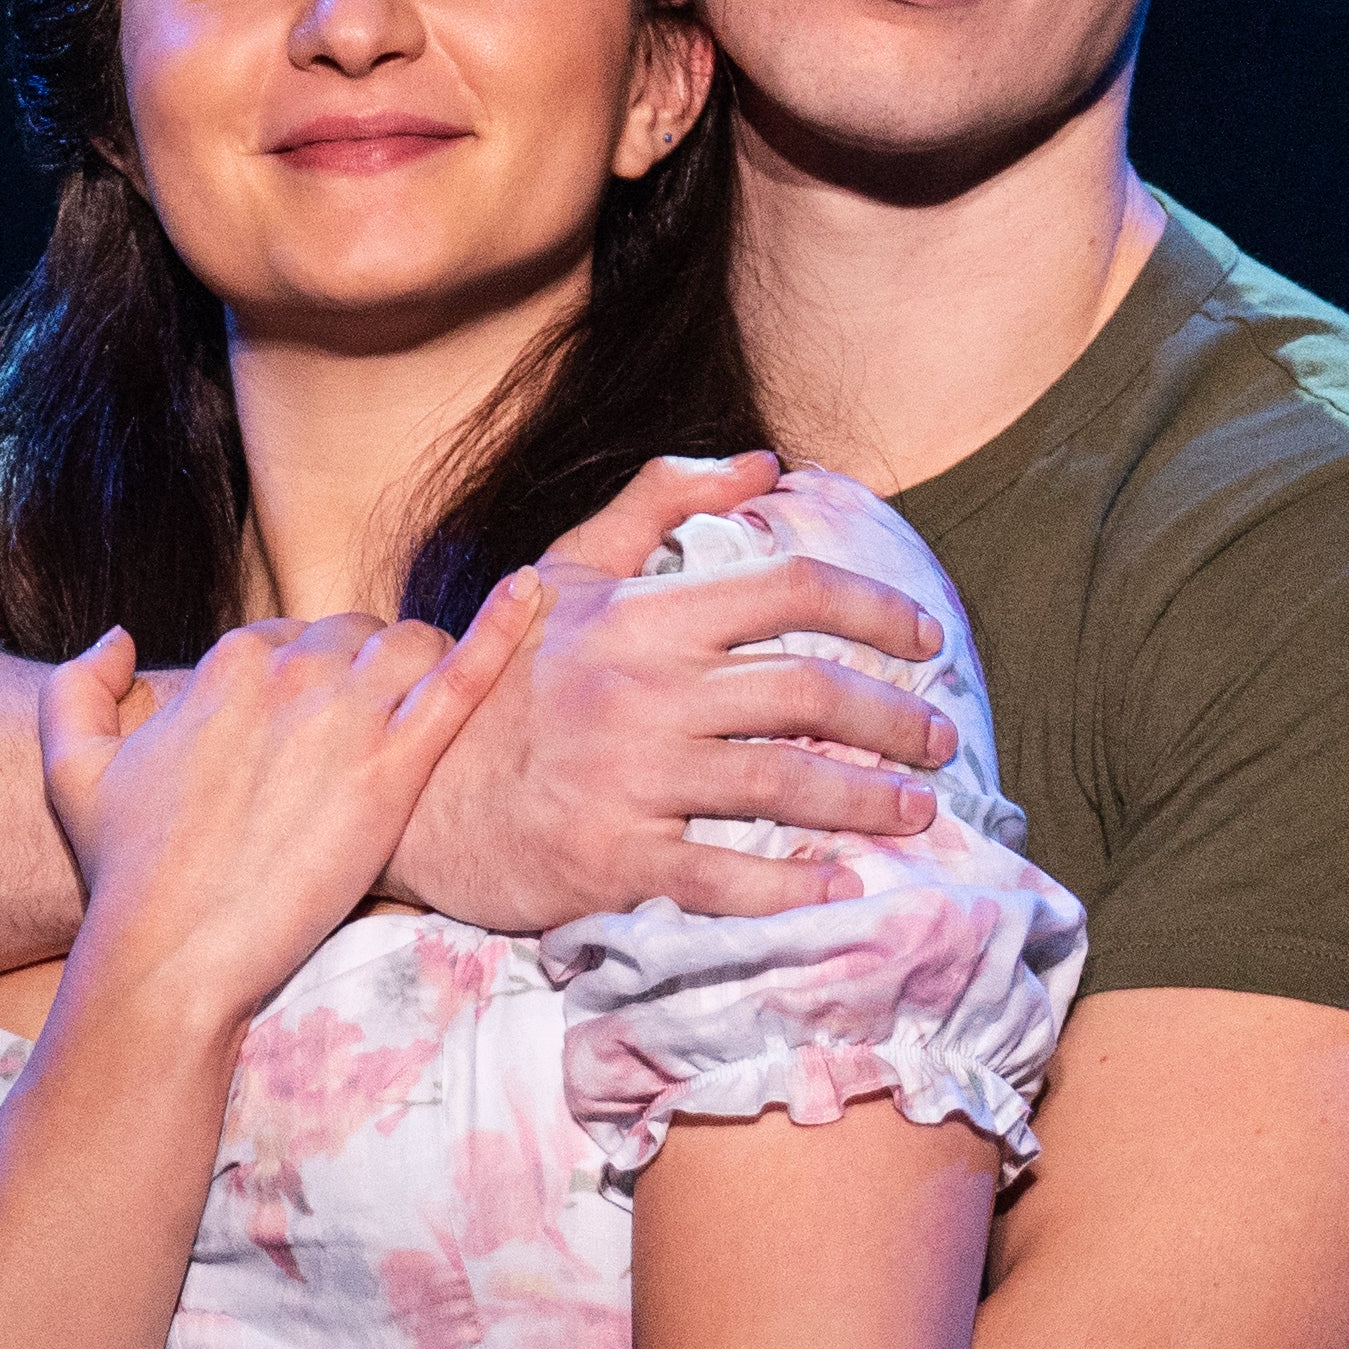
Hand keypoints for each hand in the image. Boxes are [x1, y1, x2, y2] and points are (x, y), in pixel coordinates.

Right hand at [36, 580, 541, 1027]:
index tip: (313, 726)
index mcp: (226, 662)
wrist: (169, 954)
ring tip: (422, 720)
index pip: (293, 635)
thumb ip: (80, 687)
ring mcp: (347, 716)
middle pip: (358, 637)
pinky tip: (532, 594)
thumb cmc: (124, 874)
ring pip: (411, 648)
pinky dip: (502, 630)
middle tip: (369, 736)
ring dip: (423, 669)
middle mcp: (288, 671)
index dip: (308, 679)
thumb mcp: (71, 770)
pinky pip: (464, 680)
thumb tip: (121, 637)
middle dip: (368, 672)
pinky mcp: (394, 770)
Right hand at [388, 454, 960, 930]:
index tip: (925, 636)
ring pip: (784, 786)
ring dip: (867, 801)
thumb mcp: (564, 571)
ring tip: (913, 811)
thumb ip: (656, 501)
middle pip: (809, 694)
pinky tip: (839, 886)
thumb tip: (762, 462)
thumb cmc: (500, 679)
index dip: (876, 608)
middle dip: (894, 718)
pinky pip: (725, 876)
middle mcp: (643, 693)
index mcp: (641, 617)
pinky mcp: (612, 860)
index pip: (790, 592)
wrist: (409, 787)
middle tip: (939, 740)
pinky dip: (792, 885)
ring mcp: (629, 779)